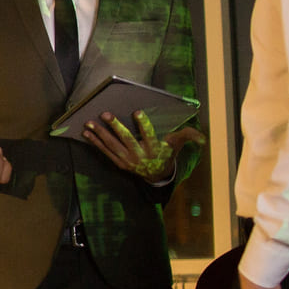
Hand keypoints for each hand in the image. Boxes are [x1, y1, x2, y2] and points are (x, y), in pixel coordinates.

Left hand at [81, 111, 201, 182]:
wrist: (156, 176)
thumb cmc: (166, 154)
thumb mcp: (177, 145)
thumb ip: (188, 136)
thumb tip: (203, 138)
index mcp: (154, 149)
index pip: (149, 135)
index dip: (143, 124)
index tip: (137, 112)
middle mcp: (139, 156)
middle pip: (126, 140)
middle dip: (115, 126)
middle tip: (106, 113)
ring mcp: (127, 160)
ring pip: (112, 145)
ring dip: (99, 134)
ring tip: (88, 122)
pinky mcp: (118, 163)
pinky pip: (105, 152)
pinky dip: (95, 143)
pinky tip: (86, 133)